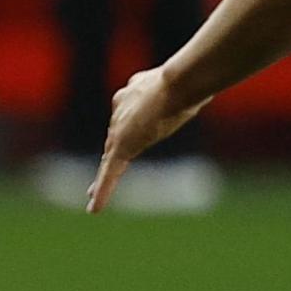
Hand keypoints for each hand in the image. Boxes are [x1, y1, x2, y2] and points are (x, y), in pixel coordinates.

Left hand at [86, 64, 205, 211]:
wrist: (175, 84)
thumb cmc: (185, 82)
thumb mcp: (181, 85)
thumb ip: (180, 92)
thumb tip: (197, 92)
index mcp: (131, 96)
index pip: (126, 117)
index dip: (125, 128)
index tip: (128, 133)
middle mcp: (120, 112)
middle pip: (113, 139)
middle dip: (110, 154)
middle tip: (100, 169)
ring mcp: (118, 130)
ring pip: (108, 159)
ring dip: (102, 179)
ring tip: (93, 195)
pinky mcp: (121, 146)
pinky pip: (110, 173)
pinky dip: (103, 191)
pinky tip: (94, 208)